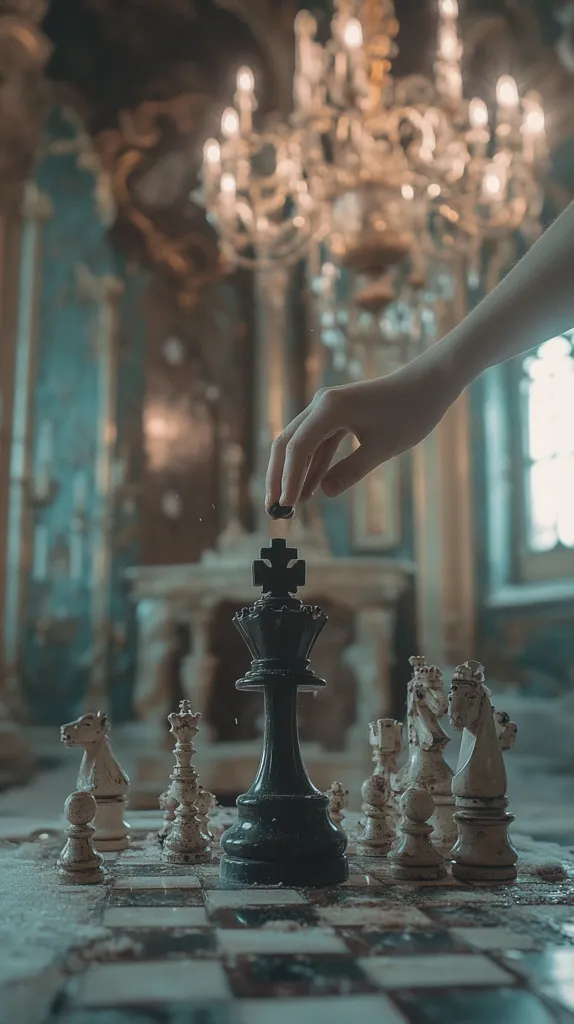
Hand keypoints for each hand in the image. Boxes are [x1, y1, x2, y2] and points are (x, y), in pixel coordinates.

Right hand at [265, 352, 459, 507]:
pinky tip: (309, 490)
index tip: (285, 507)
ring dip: (293, 473)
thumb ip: (351, 471)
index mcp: (328, 409)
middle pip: (287, 444)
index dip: (288, 480)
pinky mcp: (337, 415)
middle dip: (279, 477)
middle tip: (274, 510)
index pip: (297, 448)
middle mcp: (321, 405)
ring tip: (287, 505)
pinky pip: (317, 443)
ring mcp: (327, 409)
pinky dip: (312, 466)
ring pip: (299, 444)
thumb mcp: (382, 448)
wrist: (428, 384)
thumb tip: (324, 494)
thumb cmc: (409, 413)